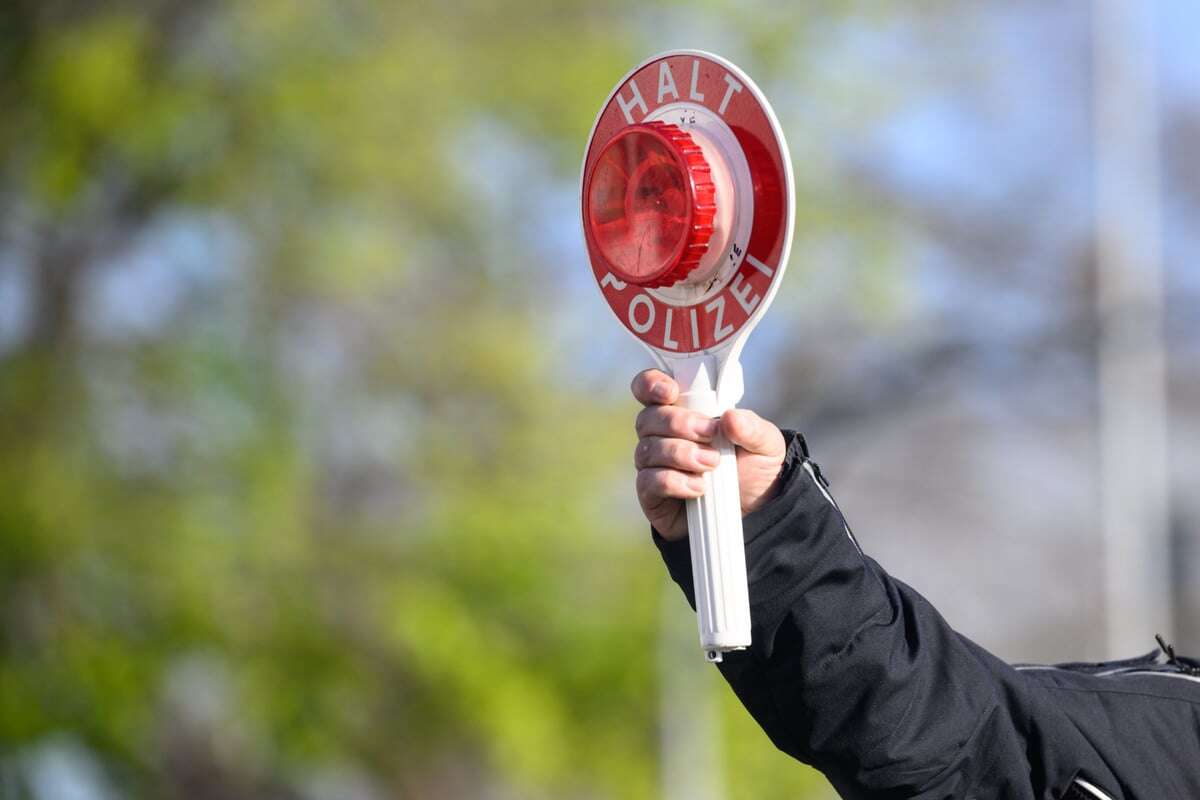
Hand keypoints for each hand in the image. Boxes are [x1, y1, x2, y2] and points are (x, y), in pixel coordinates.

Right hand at [631, 369, 786, 540]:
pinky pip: (649, 481)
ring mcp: (652, 464)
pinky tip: (698, 487)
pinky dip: (674, 482)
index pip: (649, 388)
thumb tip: (729, 417)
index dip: (651, 384)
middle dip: (679, 423)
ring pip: (648, 450)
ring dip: (681, 454)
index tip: (671, 392)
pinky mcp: (651, 493)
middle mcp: (659, 435)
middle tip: (711, 435)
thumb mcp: (765, 444)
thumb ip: (751, 427)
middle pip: (647, 418)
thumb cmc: (752, 467)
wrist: (753, 511)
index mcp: (681, 410)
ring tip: (712, 464)